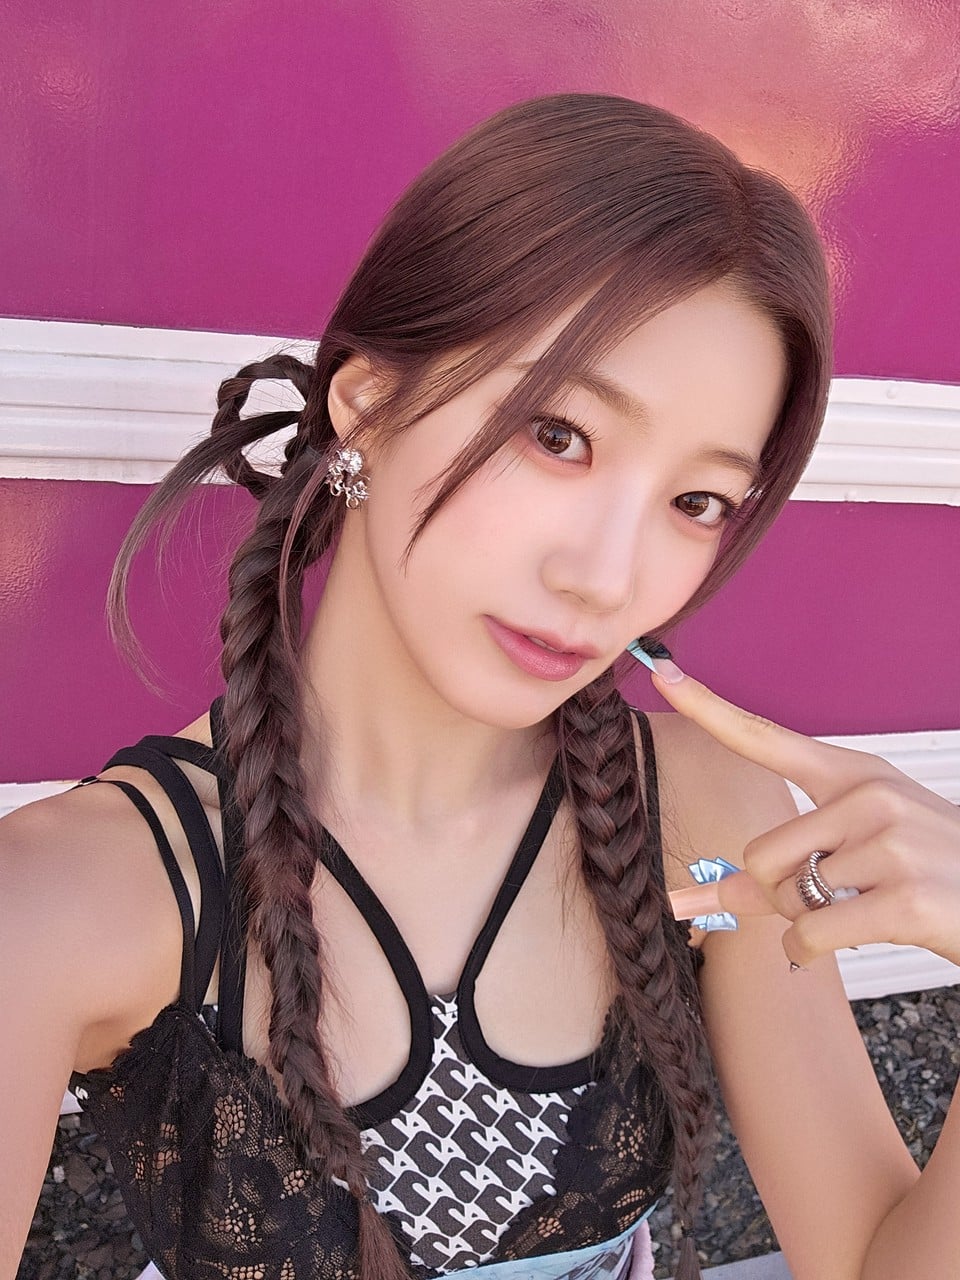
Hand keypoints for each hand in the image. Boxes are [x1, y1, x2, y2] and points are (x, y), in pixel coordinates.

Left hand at [651, 662, 959, 968]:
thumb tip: (688, 898)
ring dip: (807, 923)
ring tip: (865, 909)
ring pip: (786, 898)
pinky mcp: (904, 899)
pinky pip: (809, 934)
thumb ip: (774, 872)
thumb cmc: (925, 874)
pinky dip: (810, 951)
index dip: (708, 709)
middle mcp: (871, 796)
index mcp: (854, 776)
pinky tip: (857, 936)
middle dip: (782, 892)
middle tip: (838, 895)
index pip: (766, 738)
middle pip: (760, 855)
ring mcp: (891, 844)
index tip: (663, 674)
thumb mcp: (857, 854)